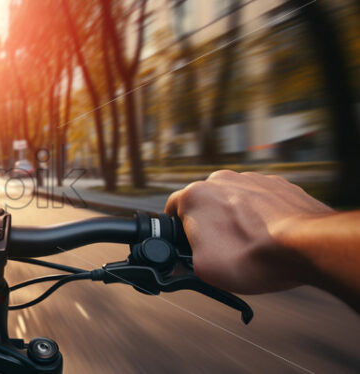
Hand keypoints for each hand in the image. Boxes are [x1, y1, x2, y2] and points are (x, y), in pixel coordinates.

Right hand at [165, 170, 332, 293]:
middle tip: (223, 249)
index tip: (188, 244)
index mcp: (195, 195)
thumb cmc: (254, 257)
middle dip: (211, 223)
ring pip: (235, 199)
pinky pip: (262, 200)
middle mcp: (221, 180)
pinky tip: (270, 238)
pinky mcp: (279, 184)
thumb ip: (187, 256)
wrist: (307, 247)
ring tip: (251, 246)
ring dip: (237, 219)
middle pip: (206, 202)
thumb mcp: (202, 269)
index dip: (179, 230)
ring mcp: (252, 179)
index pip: (173, 208)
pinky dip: (263, 216)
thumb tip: (191, 256)